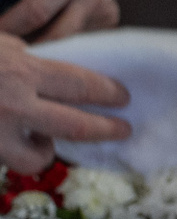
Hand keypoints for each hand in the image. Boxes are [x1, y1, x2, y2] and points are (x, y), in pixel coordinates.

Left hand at [0, 0, 120, 40]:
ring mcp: (103, 8)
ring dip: (40, 43)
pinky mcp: (108, 18)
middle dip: (25, 46)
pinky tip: (44, 24)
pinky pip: (76, 38)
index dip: (8, 26)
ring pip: (65, 42)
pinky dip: (56, 36)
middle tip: (6, 44)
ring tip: (21, 33)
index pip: (37, 10)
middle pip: (55, 38)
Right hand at [0, 33, 130, 171]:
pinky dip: (11, 155)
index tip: (124, 97)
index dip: (107, 93)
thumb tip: (46, 59)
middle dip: (105, 130)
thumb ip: (25, 55)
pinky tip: (7, 143)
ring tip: (44, 144)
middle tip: (123, 130)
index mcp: (22, 73)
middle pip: (75, 127)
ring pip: (37, 159)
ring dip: (46, 152)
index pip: (80, 85)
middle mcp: (14, 106)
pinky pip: (6, 163)